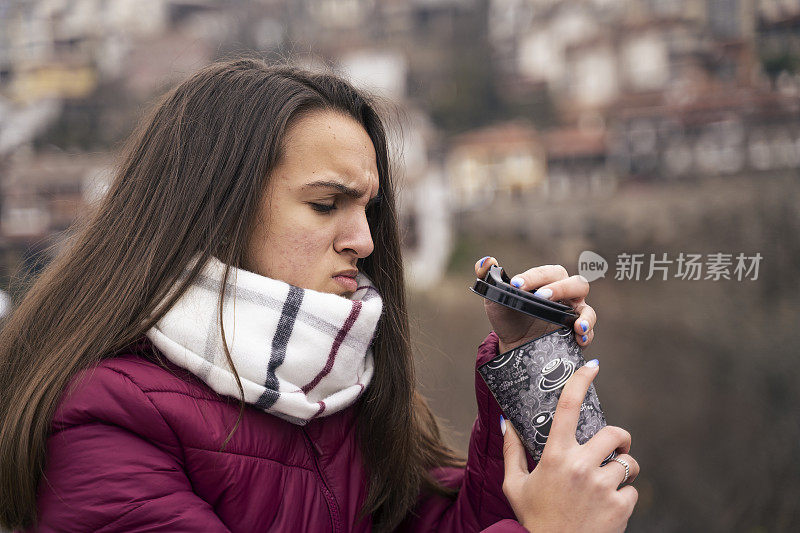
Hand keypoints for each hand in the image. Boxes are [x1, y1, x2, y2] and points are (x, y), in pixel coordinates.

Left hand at [474, 256, 596, 352]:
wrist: (510, 345)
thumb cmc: (507, 316)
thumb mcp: (495, 298)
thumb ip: (489, 278)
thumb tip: (485, 261)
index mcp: (547, 281)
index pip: (547, 273)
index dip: (534, 277)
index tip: (516, 284)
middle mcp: (565, 295)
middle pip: (576, 284)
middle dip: (560, 288)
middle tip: (541, 297)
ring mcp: (573, 315)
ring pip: (587, 309)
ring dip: (584, 315)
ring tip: (575, 324)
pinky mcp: (575, 335)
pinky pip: (588, 333)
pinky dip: (587, 334)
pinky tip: (579, 337)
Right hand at [500, 363, 639, 531]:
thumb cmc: (534, 520)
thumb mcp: (515, 485)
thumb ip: (512, 451)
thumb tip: (507, 422)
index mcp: (555, 456)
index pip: (568, 406)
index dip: (581, 381)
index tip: (592, 367)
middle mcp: (581, 466)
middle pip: (615, 433)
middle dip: (619, 438)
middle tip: (614, 447)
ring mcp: (603, 486)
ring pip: (628, 463)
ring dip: (621, 469)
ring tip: (606, 483)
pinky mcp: (620, 506)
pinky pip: (632, 490)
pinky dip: (623, 496)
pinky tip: (606, 506)